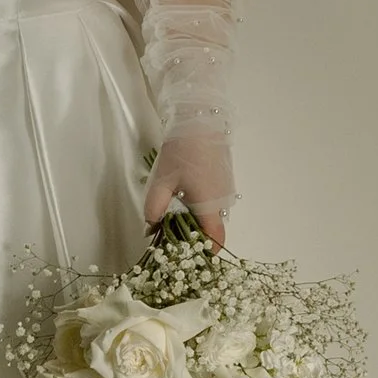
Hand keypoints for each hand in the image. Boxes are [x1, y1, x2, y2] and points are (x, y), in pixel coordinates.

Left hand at [143, 131, 232, 248]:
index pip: (216, 240)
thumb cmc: (181, 153)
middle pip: (213, 229)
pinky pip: (215, 201)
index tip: (189, 255)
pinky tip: (185, 196)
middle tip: (173, 235)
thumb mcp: (161, 182)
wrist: (200, 122)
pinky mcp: (225, 179)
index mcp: (210, 206)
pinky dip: (202, 205)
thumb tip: (150, 229)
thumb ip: (154, 209)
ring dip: (198, 219)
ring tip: (175, 214)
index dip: (205, 252)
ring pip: (214, 215)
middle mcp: (224, 202)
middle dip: (195, 236)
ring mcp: (227, 190)